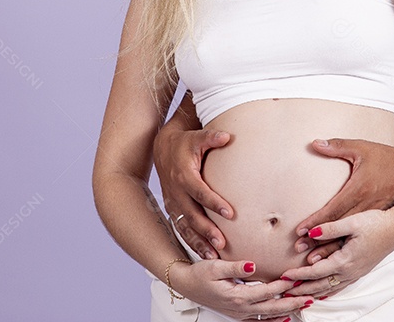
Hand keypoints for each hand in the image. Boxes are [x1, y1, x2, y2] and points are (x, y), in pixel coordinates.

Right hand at [152, 123, 232, 259]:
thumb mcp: (196, 137)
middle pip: (192, 215)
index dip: (214, 203)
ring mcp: (173, 203)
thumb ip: (211, 137)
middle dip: (207, 230)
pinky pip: (182, 229)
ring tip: (214, 257)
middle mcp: (176, 192)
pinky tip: (205, 255)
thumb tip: (227, 136)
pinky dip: (192, 243)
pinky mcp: (173, 210)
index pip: (200, 192)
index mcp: (184, 176)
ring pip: (185, 227)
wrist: (163, 149)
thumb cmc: (184, 143)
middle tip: (222, 242)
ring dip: (199, 242)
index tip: (230, 213)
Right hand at [174, 259, 311, 320]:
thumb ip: (235, 266)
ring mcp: (239, 313)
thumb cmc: (199, 274)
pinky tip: (285, 318)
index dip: (282, 286)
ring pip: (268, 316)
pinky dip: (274, 321)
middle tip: (309, 298)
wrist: (186, 285)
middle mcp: (240, 308)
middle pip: (271, 308)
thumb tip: (252, 265)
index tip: (296, 279)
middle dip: (292, 303)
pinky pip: (259, 321)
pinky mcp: (238, 313)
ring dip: (287, 311)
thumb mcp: (215, 266)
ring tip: (303, 306)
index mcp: (236, 296)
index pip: (266, 292)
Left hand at [279, 209, 393, 297]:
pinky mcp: (360, 271)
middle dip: (301, 289)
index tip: (284, 276)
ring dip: (312, 292)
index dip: (299, 275)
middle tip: (284, 292)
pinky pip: (340, 286)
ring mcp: (356, 273)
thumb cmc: (376, 223)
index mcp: (345, 260)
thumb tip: (310, 233)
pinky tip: (321, 292)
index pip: (316, 272)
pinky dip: (327, 291)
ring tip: (297, 295)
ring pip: (330, 288)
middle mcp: (350, 271)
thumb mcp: (351, 222)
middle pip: (320, 285)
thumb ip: (329, 228)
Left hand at [291, 139, 393, 260]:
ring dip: (330, 247)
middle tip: (299, 247)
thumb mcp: (362, 148)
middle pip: (338, 227)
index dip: (315, 221)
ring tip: (313, 259)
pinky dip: (346, 246)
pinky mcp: (379, 218)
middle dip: (318, 239)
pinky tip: (336, 255)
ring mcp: (373, 214)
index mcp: (359, 190)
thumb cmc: (386, 157)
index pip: (332, 209)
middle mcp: (365, 205)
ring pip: (349, 236)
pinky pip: (360, 236)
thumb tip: (314, 142)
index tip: (299, 230)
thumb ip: (337, 146)